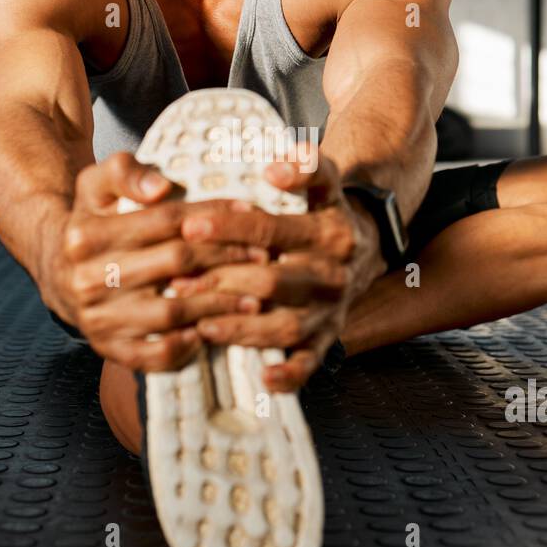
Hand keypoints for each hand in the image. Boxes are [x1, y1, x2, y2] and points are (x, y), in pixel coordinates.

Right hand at [49, 151, 268, 369]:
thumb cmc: (92, 221)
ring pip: (172, 311)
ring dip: (218, 304)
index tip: (250, 212)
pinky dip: (186, 347)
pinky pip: (154, 355)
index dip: (212, 215)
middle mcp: (88, 278)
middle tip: (262, 255)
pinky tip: (210, 332)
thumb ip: (124, 172)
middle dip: (225, 257)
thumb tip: (161, 188)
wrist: (55, 270)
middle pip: (175, 262)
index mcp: (86, 235)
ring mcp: (97, 318)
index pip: (165, 220)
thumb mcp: (96, 185)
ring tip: (252, 296)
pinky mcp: (106, 348)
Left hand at [170, 152, 387, 392]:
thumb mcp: (325, 184)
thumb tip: (277, 167)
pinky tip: (263, 379)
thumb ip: (307, 169)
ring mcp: (333, 309)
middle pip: (272, 280)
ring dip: (242, 327)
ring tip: (201, 324)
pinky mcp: (329, 336)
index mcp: (330, 232)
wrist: (368, 244)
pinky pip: (311, 361)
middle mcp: (335, 273)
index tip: (190, 225)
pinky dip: (290, 374)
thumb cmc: (325, 212)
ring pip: (287, 325)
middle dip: (222, 281)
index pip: (273, 229)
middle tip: (178, 281)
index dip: (230, 226)